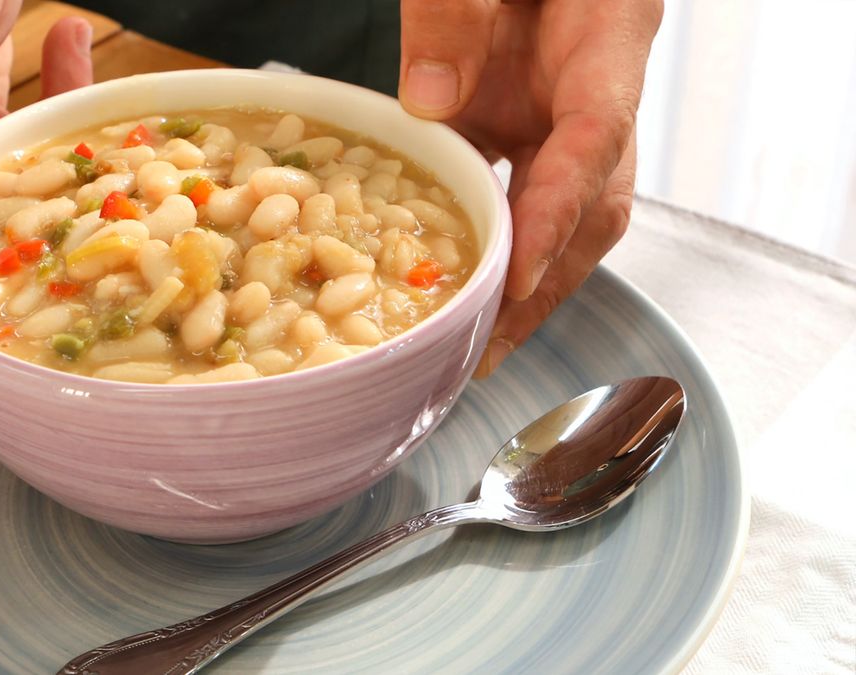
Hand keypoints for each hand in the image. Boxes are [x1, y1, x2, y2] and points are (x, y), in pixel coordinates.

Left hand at [397, 0, 661, 376]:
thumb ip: (456, 6)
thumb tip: (431, 102)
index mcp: (608, 39)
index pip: (594, 143)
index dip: (558, 217)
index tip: (518, 278)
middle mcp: (593, 88)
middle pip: (590, 204)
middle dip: (544, 283)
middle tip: (487, 350)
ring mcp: (558, 107)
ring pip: (556, 210)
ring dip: (519, 280)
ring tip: (469, 345)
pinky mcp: (519, 113)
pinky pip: (510, 185)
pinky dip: (485, 236)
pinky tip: (449, 278)